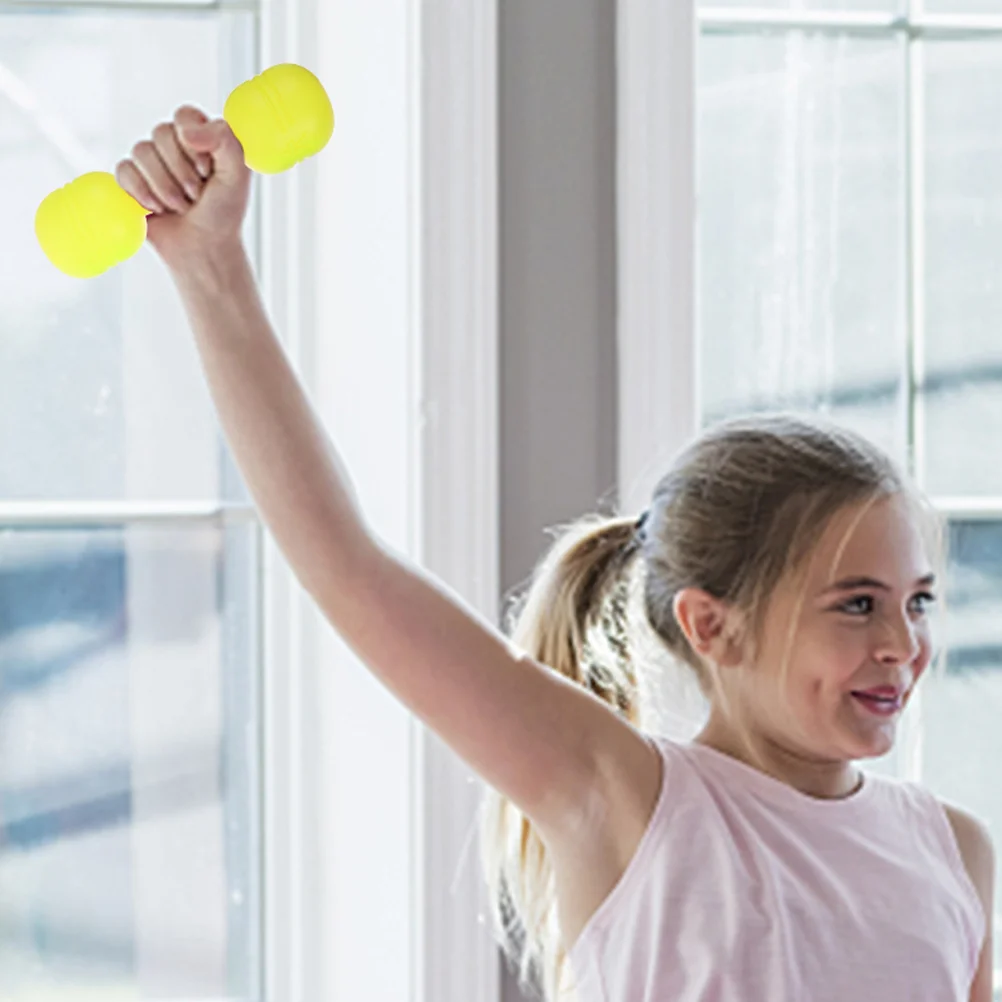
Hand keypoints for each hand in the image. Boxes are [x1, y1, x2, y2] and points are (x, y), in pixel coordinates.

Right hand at [115, 105, 251, 270]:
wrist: (204, 249)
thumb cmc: (224, 213)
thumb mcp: (237, 176)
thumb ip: (225, 141)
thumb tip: (187, 131)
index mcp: (203, 136)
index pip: (184, 116)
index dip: (193, 142)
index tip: (206, 171)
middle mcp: (175, 143)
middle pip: (160, 132)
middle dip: (181, 172)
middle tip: (196, 195)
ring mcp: (151, 161)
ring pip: (141, 151)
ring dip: (164, 186)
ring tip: (181, 206)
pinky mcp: (131, 180)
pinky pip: (124, 171)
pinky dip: (142, 193)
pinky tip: (157, 209)